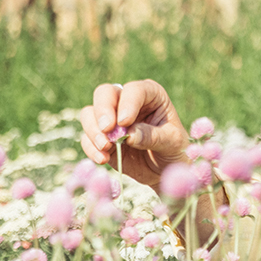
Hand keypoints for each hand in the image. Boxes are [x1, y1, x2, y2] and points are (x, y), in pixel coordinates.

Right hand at [78, 80, 189, 194]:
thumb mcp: (172, 142)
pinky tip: (103, 159)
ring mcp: (111, 119)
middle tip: (107, 129)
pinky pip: (86, 137)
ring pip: (89, 113)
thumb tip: (129, 135)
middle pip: (105, 93)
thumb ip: (152, 136)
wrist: (164, 170)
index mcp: (151, 95)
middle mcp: (127, 102)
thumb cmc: (174, 150)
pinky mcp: (100, 137)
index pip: (134, 90)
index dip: (127, 103)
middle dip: (102, 110)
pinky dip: (91, 148)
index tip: (125, 122)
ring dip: (93, 130)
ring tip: (106, 147)